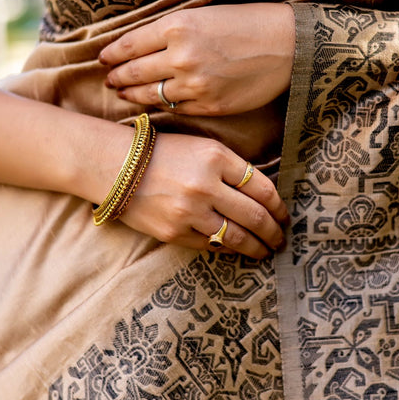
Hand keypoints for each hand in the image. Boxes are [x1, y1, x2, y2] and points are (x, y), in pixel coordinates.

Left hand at [99, 3, 295, 115]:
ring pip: (149, 95)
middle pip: (133, 72)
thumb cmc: (247, 23)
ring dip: (131, 95)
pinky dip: (158, 106)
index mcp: (177, 26)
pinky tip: (152, 103)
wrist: (288, 46)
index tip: (103, 59)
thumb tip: (138, 45)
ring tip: (122, 93)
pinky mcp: (209, 106)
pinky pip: (174, 108)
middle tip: (108, 80)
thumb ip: (171, 30)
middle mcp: (181, 56)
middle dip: (116, 77)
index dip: (111, 54)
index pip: (129, 45)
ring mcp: (195, 84)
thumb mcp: (203, 14)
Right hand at [118, 132, 288, 258]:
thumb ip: (231, 167)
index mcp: (216, 157)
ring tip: (265, 251)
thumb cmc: (162, 154)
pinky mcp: (174, 232)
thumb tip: (263, 196)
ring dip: (256, 247)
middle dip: (273, 231)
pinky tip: (236, 250)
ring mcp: (189, 211)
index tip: (284, 216)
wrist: (114, 166)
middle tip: (281, 239)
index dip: (278, 206)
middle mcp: (205, 185)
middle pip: (255, 216)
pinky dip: (228, 249)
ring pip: (236, 237)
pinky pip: (211, 245)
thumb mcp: (201, 148)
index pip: (262, 188)